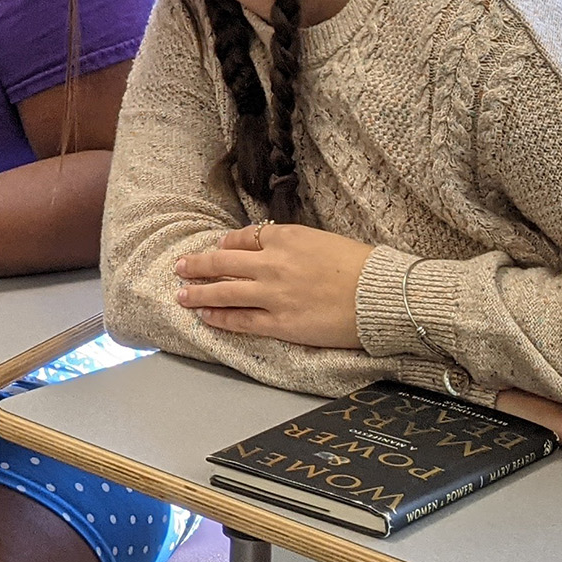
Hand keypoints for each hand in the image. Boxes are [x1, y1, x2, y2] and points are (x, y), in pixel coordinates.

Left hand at [173, 222, 374, 347]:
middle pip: (223, 262)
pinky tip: (205, 316)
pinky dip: (220, 317)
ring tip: (181, 294)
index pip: (244, 238)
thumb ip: (292, 243)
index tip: (218, 249)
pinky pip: (241, 320)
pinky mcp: (280, 323)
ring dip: (198, 292)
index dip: (226, 245)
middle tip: (181, 267)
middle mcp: (273, 263)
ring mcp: (273, 294)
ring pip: (224, 291)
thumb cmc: (361, 267)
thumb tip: (267, 244)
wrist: (381, 295)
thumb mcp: (323, 240)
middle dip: (198, 265)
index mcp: (287, 237)